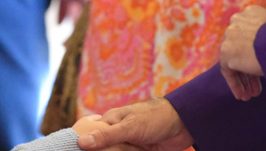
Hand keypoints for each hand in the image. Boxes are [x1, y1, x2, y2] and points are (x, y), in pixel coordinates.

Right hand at [77, 98, 191, 150]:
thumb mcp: (129, 127)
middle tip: (133, 146)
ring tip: (141, 147)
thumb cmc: (155, 118)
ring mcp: (129, 143)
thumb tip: (81, 141)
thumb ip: (106, 136)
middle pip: (106, 149)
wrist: (184, 124)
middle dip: (119, 150)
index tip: (103, 147)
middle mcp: (117, 132)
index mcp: (110, 121)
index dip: (92, 147)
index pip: (92, 138)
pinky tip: (142, 150)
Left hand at [219, 6, 265, 98]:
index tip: (265, 65)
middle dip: (250, 69)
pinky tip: (242, 95)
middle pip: (242, 49)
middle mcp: (238, 21)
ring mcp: (230, 36)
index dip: (257, 54)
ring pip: (235, 61)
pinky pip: (228, 71)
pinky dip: (235, 83)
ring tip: (251, 95)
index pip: (250, 36)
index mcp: (252, 13)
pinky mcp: (227, 52)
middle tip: (258, 85)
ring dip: (244, 79)